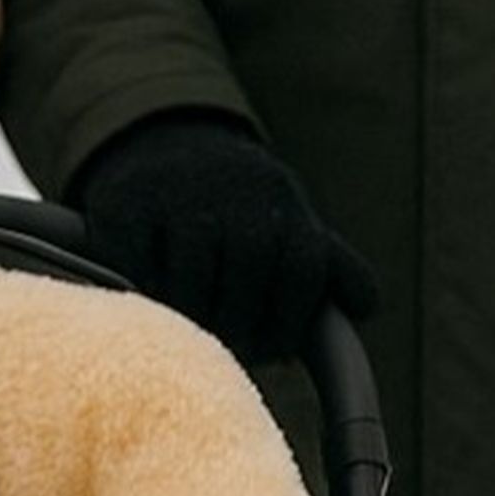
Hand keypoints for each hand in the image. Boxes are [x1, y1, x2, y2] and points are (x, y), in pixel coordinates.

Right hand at [68, 111, 377, 361]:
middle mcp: (236, 193)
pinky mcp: (126, 205)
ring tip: (193, 337)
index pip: (300, 274)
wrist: (165, 140)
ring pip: (190, 283)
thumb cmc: (238, 205)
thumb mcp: (289, 221)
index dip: (287, 324)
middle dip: (239, 326)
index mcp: (283, 203)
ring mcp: (178, 196)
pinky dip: (146, 296)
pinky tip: (153, 306)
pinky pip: (137, 270)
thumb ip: (330, 267)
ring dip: (193, 319)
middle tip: (229, 355)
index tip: (271, 352)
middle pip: (245, 282)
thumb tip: (368, 309)